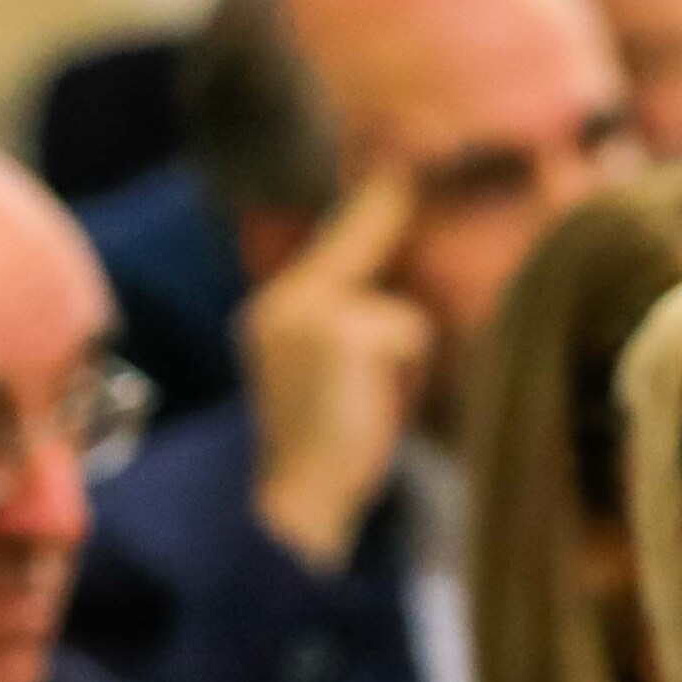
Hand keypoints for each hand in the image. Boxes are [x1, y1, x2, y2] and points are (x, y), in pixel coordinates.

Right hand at [241, 171, 431, 572]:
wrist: (294, 509)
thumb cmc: (324, 458)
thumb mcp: (329, 383)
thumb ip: (349, 333)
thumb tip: (402, 307)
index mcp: (271, 316)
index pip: (330, 247)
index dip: (367, 210)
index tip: (393, 172)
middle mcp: (282, 304)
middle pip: (359, 247)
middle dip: (383, 221)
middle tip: (400, 187)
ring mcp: (310, 314)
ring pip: (400, 316)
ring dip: (405, 367)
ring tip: (373, 410)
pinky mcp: (342, 332)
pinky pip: (410, 337)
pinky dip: (409, 380)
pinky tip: (376, 413)